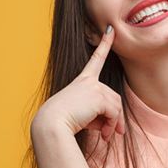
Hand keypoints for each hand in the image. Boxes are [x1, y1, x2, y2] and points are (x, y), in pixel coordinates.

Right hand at [33, 25, 124, 141]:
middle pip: (114, 97)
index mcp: (82, 81)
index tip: (111, 30)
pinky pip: (114, 112)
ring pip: (116, 106)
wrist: (51, 125)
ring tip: (106, 136)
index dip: (105, 44)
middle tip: (112, 135)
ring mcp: (94, 87)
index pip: (96, 59)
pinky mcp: (98, 96)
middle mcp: (89, 81)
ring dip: (114, 123)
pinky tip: (104, 135)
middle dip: (116, 117)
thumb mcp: (83, 116)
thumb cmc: (63, 122)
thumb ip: (99, 115)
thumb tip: (114, 127)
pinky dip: (112, 125)